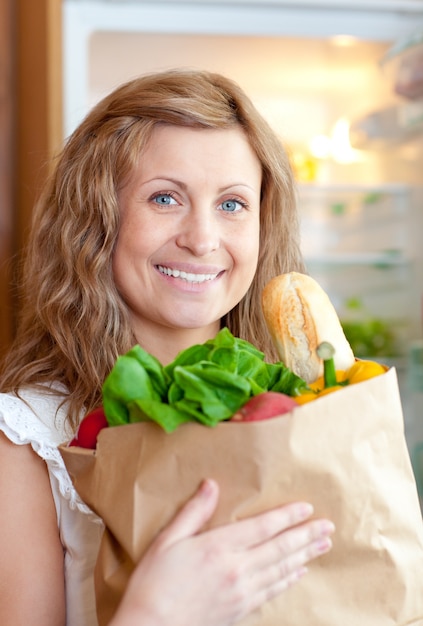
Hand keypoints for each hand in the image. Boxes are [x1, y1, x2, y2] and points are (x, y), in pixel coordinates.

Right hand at [110, 479, 333, 625]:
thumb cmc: (154, 584)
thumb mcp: (168, 541)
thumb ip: (194, 512)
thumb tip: (211, 485)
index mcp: (218, 547)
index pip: (263, 527)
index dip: (287, 517)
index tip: (307, 508)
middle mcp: (237, 569)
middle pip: (280, 549)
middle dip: (307, 536)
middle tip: (328, 527)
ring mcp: (241, 592)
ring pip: (282, 570)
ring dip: (305, 556)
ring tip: (323, 546)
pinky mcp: (240, 610)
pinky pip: (272, 591)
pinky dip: (289, 580)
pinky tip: (298, 574)